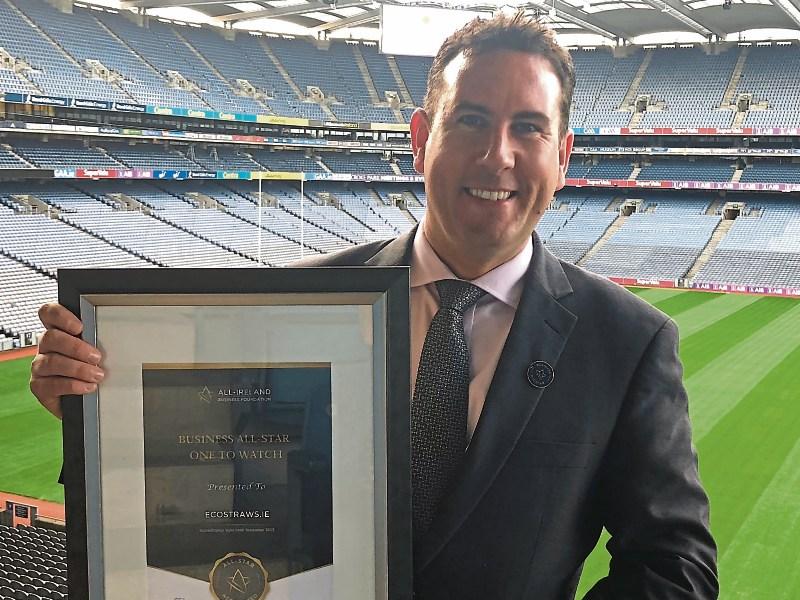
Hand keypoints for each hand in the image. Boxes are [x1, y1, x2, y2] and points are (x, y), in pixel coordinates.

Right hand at [30, 303, 104, 418]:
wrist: (86, 400)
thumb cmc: (92, 369)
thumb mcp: (97, 351)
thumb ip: (97, 340)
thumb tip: (113, 336)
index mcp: (59, 332)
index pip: (49, 313)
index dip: (60, 316)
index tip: (80, 326)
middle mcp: (46, 347)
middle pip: (50, 337)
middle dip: (76, 347)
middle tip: (97, 357)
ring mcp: (41, 367)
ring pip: (51, 362)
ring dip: (78, 369)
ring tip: (97, 375)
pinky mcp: (40, 387)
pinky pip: (51, 384)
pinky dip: (72, 385)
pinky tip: (87, 386)